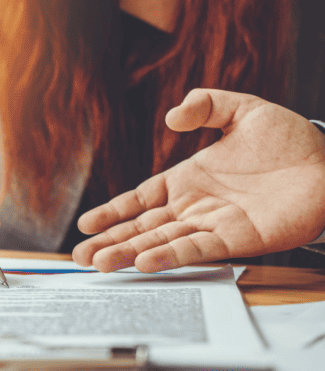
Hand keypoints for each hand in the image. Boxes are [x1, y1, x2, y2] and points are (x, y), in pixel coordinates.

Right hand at [73, 89, 324, 271]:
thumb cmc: (290, 139)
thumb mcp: (243, 109)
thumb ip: (206, 105)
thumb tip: (171, 116)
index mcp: (188, 179)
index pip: (141, 199)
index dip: (113, 211)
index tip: (86, 223)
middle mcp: (194, 206)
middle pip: (142, 227)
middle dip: (110, 241)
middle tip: (80, 257)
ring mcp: (212, 225)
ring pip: (161, 242)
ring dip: (129, 254)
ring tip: (100, 264)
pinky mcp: (236, 240)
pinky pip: (196, 250)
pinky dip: (169, 257)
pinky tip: (145, 263)